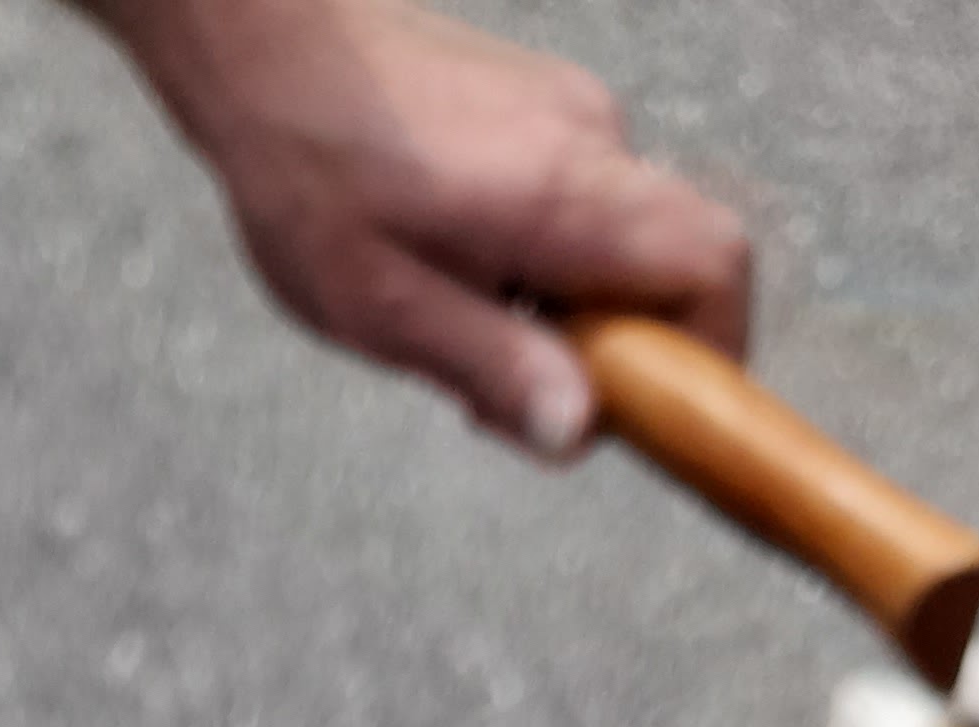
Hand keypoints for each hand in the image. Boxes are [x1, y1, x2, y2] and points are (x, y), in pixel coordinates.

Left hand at [96, 0, 748, 450]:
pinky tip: (453, 272)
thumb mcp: (382, 307)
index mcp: (563, 194)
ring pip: (620, 245)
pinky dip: (542, 266)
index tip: (651, 414)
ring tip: (458, 323)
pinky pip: (581, 208)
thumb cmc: (308, 173)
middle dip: (617, 351)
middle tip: (510, 390)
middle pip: (675, 264)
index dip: (713, 353)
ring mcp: (572, 114)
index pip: (711, 266)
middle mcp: (591, 139)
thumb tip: (580, 433)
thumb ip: (491, 367)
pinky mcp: (544, 108)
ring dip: (565, 312)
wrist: (265, 41)